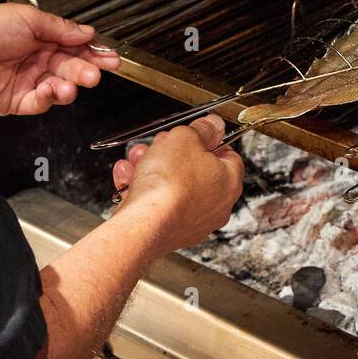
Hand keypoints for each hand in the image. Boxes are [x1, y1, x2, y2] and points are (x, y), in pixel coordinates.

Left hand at [0, 4, 119, 115]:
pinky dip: (49, 98)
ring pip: (61, 87)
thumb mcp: (28, 18)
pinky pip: (41, 103)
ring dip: (70, 86)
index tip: (109, 56)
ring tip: (70, 84)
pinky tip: (51, 91)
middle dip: (87, 71)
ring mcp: (28, 80)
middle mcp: (36, 59)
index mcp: (41, 38)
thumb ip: (61, 27)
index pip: (75, 47)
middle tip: (95, 73)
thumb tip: (86, 31)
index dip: (93, 52)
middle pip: (72, 68)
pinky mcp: (17, 100)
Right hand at [112, 115, 244, 254]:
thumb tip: (214, 125)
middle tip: (161, 144)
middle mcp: (216, 206)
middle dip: (173, 153)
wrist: (143, 224)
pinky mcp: (169, 232)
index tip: (194, 133)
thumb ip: (202, 129)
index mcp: (229, 182)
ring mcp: (193, 222)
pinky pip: (158, 205)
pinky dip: (142, 189)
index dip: (209, 140)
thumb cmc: (168, 185)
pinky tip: (128, 178)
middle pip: (196, 169)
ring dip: (152, 168)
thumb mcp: (186, 138)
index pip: (228, 155)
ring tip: (138, 159)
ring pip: (173, 186)